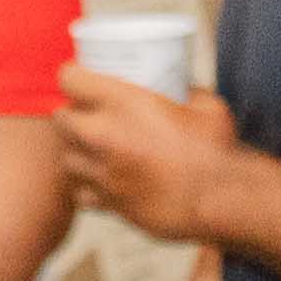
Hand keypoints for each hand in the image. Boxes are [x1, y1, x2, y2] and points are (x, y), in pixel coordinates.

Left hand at [61, 75, 242, 245]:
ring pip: (66, 159)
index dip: (72, 76)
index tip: (81, 79)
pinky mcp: (110, 204)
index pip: (69, 79)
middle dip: (70, 115)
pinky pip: (81, 193)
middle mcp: (103, 135)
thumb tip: (181, 89)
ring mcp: (103, 173)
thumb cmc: (216, 149)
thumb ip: (185, 93)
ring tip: (92, 149)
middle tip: (86, 115)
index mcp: (122, 102)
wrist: (221, 200)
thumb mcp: (204, 105)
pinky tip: (103, 182)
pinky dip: (87, 187)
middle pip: (60, 119)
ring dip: (75, 151)